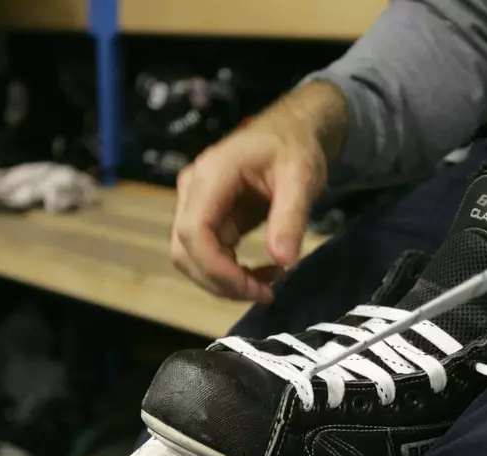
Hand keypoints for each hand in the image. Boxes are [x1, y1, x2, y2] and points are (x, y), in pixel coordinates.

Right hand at [171, 81, 346, 301]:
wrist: (291, 131)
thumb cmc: (295, 147)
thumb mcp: (302, 178)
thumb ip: (291, 218)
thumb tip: (284, 262)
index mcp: (212, 174)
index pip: (193, 231)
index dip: (216, 268)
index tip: (253, 289)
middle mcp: (193, 189)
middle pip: (185, 250)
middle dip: (221, 282)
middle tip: (265, 293)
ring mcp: (196, 204)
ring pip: (191, 257)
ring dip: (224, 281)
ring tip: (268, 284)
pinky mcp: (207, 216)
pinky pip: (207, 253)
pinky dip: (230, 273)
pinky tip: (261, 274)